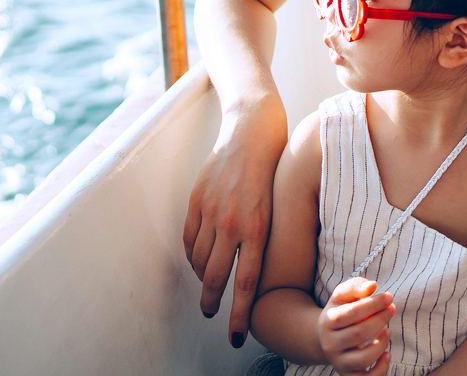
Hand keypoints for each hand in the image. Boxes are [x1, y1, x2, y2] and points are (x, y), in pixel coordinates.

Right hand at [182, 102, 286, 330]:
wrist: (253, 128)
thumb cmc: (274, 167)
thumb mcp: (277, 205)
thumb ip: (262, 237)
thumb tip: (253, 271)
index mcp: (258, 227)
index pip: (246, 283)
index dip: (240, 314)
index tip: (238, 337)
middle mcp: (233, 223)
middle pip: (215, 278)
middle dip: (212, 303)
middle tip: (211, 314)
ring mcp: (211, 211)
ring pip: (199, 260)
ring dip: (203, 277)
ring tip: (208, 286)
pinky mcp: (196, 199)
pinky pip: (189, 238)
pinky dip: (192, 253)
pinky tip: (199, 257)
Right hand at [317, 278, 394, 373]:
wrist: (326, 338)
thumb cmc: (340, 312)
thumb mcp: (342, 296)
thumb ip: (355, 287)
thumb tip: (372, 286)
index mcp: (328, 322)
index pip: (351, 313)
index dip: (373, 304)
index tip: (388, 297)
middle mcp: (330, 344)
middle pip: (359, 334)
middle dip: (380, 320)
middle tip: (392, 309)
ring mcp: (339, 362)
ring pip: (362, 359)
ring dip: (381, 345)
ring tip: (388, 331)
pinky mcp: (348, 375)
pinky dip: (380, 369)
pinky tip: (387, 355)